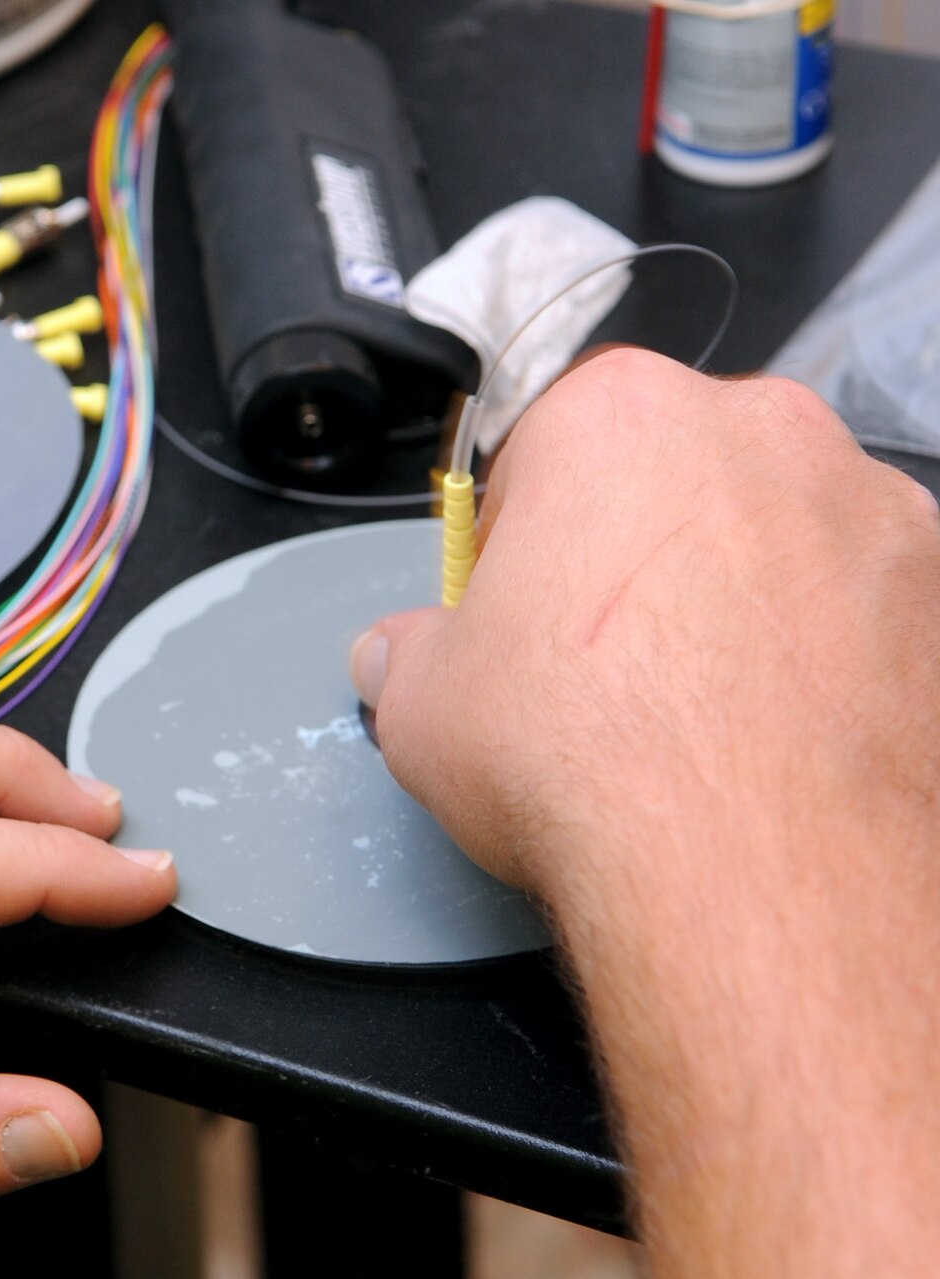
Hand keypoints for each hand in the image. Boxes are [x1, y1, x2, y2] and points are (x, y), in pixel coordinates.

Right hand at [353, 348, 939, 929]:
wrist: (752, 864)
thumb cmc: (592, 757)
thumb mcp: (424, 709)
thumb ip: (407, 658)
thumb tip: (394, 657)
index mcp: (619, 414)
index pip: (546, 451)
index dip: (519, 542)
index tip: (514, 611)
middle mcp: (757, 430)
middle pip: (674, 477)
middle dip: (637, 554)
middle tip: (602, 669)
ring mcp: (863, 506)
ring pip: (778, 534)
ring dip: (738, 596)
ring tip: (698, 713)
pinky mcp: (937, 595)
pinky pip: (860, 605)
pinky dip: (824, 652)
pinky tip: (777, 734)